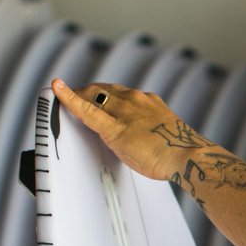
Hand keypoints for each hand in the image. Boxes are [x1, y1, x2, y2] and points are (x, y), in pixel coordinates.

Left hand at [51, 79, 213, 180]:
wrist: (188, 157)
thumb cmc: (181, 152)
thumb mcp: (165, 133)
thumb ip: (150, 130)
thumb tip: (141, 138)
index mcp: (150, 102)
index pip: (120, 92)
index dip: (104, 94)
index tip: (97, 96)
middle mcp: (136, 100)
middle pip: (104, 90)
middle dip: (87, 93)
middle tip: (74, 99)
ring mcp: (124, 111)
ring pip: (93, 95)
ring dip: (77, 95)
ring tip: (63, 99)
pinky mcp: (114, 127)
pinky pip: (86, 109)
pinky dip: (68, 97)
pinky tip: (56, 89)